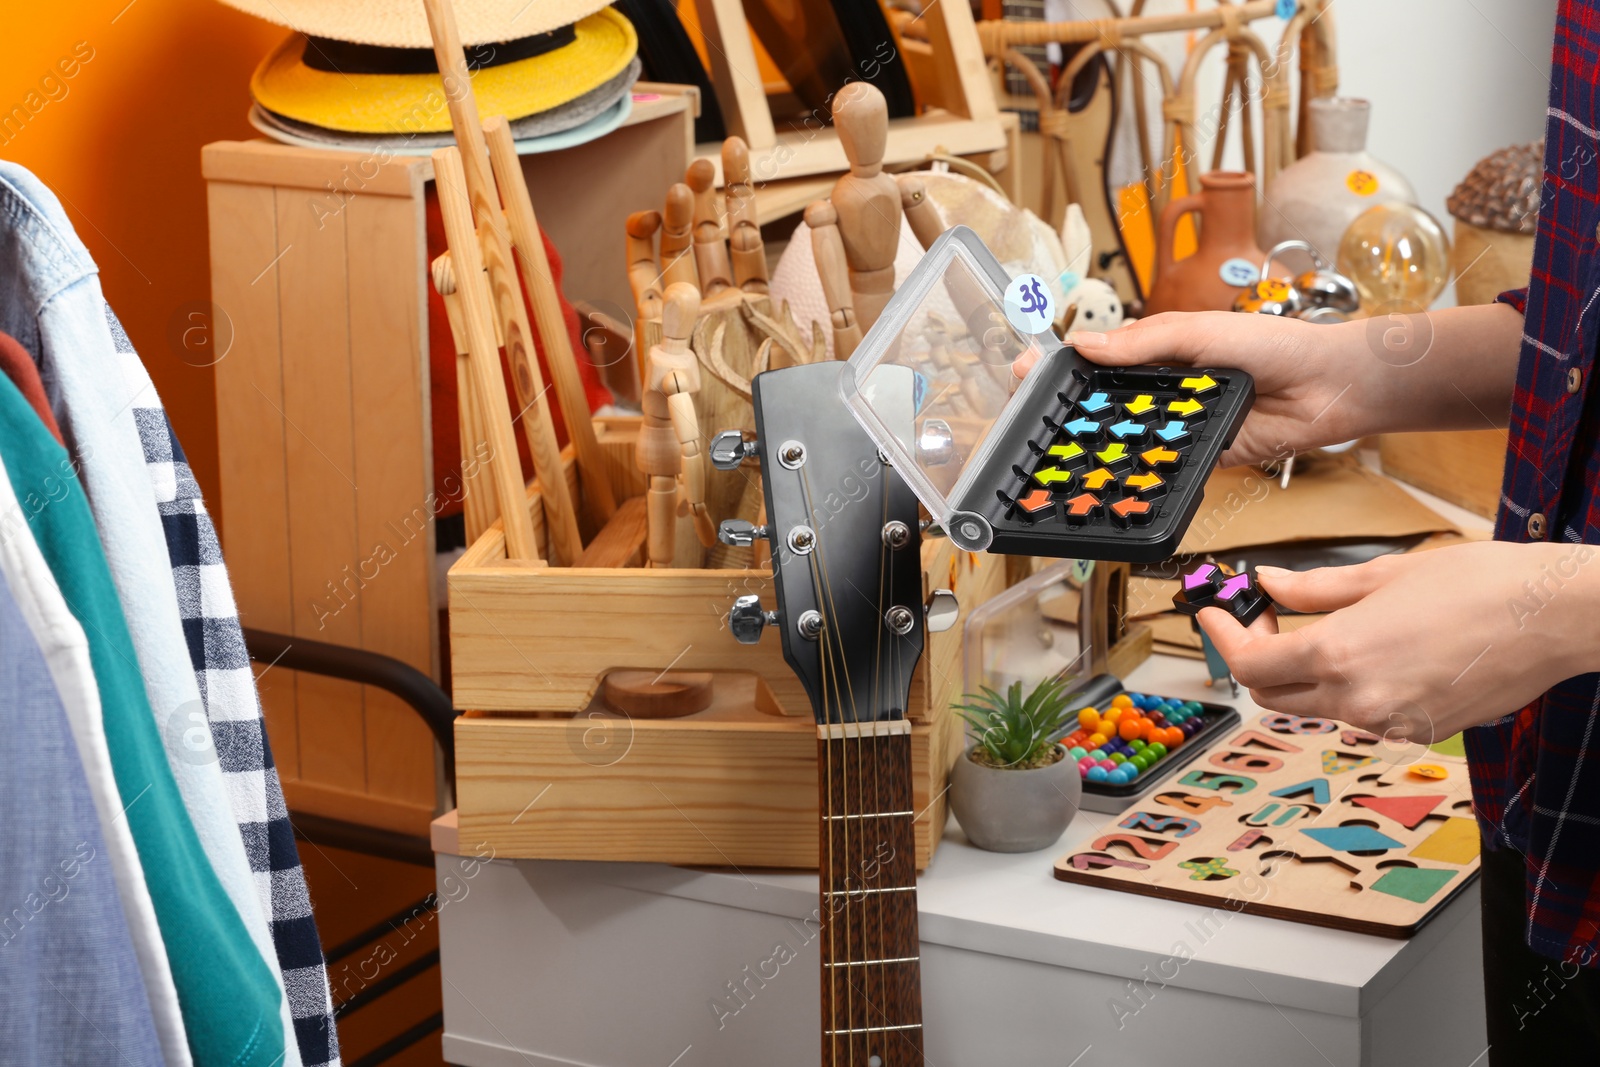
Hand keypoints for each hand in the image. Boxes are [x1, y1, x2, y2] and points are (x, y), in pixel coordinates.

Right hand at [1012, 312, 1367, 467]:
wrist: (1330, 386)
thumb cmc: (1276, 344)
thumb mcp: (1200, 331)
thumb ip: (1144, 342)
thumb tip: (1083, 345)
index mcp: (1158, 353)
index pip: (1096, 360)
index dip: (1059, 369)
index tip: (1025, 371)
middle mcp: (1163, 392)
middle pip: (1102, 406)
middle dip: (1065, 414)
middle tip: (1028, 420)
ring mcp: (1178, 427)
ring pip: (1126, 441)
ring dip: (1096, 447)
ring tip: (1054, 454)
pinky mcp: (1198, 461)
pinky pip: (1160, 470)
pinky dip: (1136, 475)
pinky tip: (1107, 478)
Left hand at [1199, 541, 1599, 740]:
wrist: (1554, 617)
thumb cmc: (1480, 585)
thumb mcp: (1382, 574)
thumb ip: (1315, 589)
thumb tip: (1269, 585)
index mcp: (1341, 656)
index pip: (1250, 665)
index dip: (1223, 639)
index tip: (1213, 614)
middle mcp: (1359, 700)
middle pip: (1271, 695)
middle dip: (1256, 659)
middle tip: (1267, 619)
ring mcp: (1390, 723)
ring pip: (1317, 706)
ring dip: (1304, 674)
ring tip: (1324, 628)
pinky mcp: (1420, 731)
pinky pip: (1362, 714)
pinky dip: (1349, 687)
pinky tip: (1374, 652)